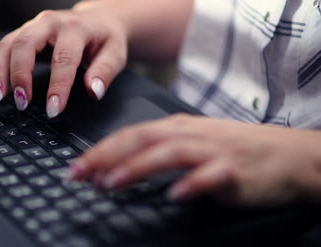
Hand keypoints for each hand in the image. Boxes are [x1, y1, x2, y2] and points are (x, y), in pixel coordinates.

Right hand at [0, 2, 127, 117]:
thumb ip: (105, 71)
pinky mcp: (22, 34)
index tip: (54, 110)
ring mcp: (32, 27)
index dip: (58, 86)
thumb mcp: (115, 53)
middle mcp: (49, 23)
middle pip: (25, 45)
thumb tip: (93, 91)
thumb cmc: (105, 39)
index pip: (63, 59)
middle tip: (20, 103)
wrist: (98, 19)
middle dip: (19, 75)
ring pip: (7, 44)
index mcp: (75, 28)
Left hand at [70, 114, 320, 205]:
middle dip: (106, 155)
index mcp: (177, 128)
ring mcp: (212, 150)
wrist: (285, 154)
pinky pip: (210, 175)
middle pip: (141, 139)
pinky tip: (174, 195)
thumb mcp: (192, 143)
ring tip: (111, 182)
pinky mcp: (234, 169)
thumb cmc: (235, 148)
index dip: (100, 150)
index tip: (76, 167)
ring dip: (137, 167)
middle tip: (79, 174)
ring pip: (169, 152)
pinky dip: (191, 183)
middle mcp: (190, 134)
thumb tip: (118, 168)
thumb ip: (158, 152)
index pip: (130, 134)